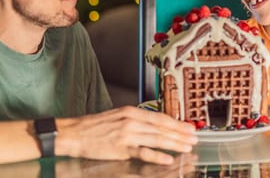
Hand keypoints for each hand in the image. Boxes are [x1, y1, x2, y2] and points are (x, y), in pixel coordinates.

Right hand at [55, 106, 197, 164]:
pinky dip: (157, 155)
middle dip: (180, 133)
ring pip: (157, 139)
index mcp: (131, 112)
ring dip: (174, 144)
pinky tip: (168, 158)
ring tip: (187, 147)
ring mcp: (127, 135)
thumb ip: (135, 120)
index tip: (189, 127)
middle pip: (162, 128)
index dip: (176, 123)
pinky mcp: (121, 149)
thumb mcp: (117, 117)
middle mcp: (131, 121)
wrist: (75, 133)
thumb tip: (153, 126)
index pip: (160, 117)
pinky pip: (143, 152)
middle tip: (194, 137)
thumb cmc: (95, 126)